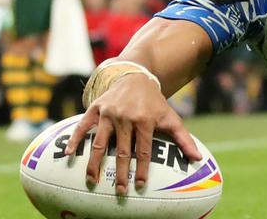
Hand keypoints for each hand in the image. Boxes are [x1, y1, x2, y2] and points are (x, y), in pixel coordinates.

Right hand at [63, 73, 201, 194]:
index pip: (143, 150)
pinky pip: (83, 126)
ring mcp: (108, 113)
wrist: (135, 76)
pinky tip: (68, 154)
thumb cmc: (154, 103)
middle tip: (120, 191)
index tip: (140, 186)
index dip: (141, 169)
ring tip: (92, 180)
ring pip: (100, 142)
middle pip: (122, 150)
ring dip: (95, 162)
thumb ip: (183, 138)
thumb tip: (198, 159)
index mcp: (145, 120)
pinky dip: (75, 139)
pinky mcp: (95, 109)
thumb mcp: (170, 117)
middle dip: (121, 172)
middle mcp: (125, 117)